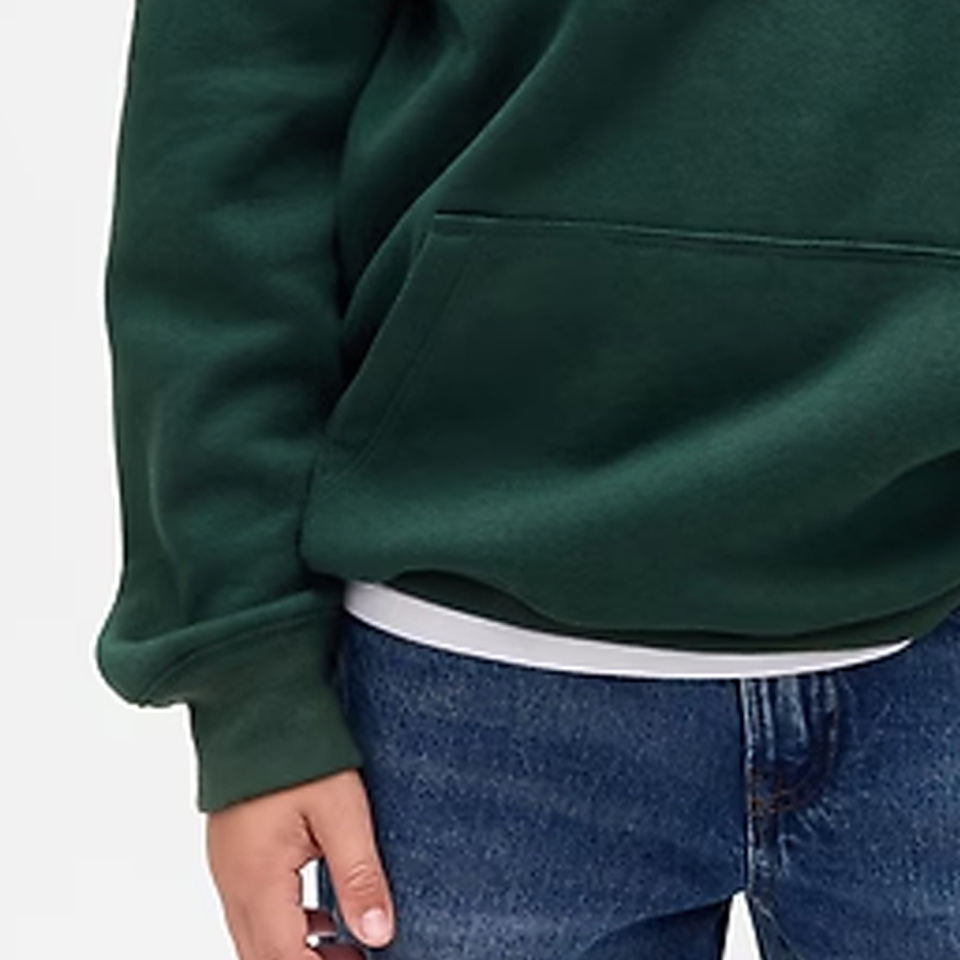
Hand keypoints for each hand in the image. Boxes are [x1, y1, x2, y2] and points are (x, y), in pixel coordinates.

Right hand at [206, 768, 395, 957]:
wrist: (254, 704)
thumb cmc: (294, 749)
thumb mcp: (341, 810)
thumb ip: (359, 875)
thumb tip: (378, 932)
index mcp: (258, 881)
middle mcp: (235, 884)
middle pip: (266, 958)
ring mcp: (229, 871)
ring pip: (257, 939)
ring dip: (299, 953)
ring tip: (350, 949)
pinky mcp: (234, 855)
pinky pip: (254, 911)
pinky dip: (288, 927)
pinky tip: (323, 917)